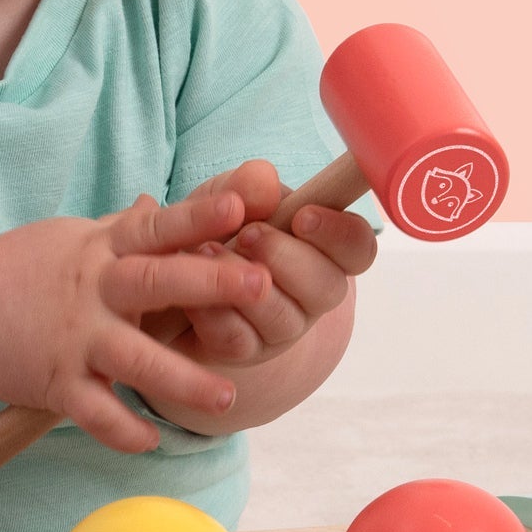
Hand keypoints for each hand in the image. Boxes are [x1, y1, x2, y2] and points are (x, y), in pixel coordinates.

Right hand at [0, 183, 276, 453]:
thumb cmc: (29, 271)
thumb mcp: (80, 239)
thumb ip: (133, 229)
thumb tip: (182, 199)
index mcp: (104, 249)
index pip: (157, 227)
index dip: (198, 216)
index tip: (241, 205)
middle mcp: (92, 289)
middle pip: (155, 282)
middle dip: (209, 282)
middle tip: (261, 284)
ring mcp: (74, 338)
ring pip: (134, 359)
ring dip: (182, 380)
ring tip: (227, 399)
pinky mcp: (54, 382)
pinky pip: (94, 413)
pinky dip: (122, 430)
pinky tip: (151, 442)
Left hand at [164, 159, 378, 372]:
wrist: (173, 277)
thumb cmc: (215, 230)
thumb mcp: (226, 198)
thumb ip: (245, 187)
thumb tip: (265, 181)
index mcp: (323, 250)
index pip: (358, 247)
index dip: (340, 234)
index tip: (303, 216)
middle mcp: (312, 294)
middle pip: (328, 288)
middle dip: (287, 258)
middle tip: (248, 234)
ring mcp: (281, 328)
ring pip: (283, 318)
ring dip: (244, 282)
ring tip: (205, 251)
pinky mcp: (244, 351)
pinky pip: (239, 340)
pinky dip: (214, 312)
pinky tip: (192, 291)